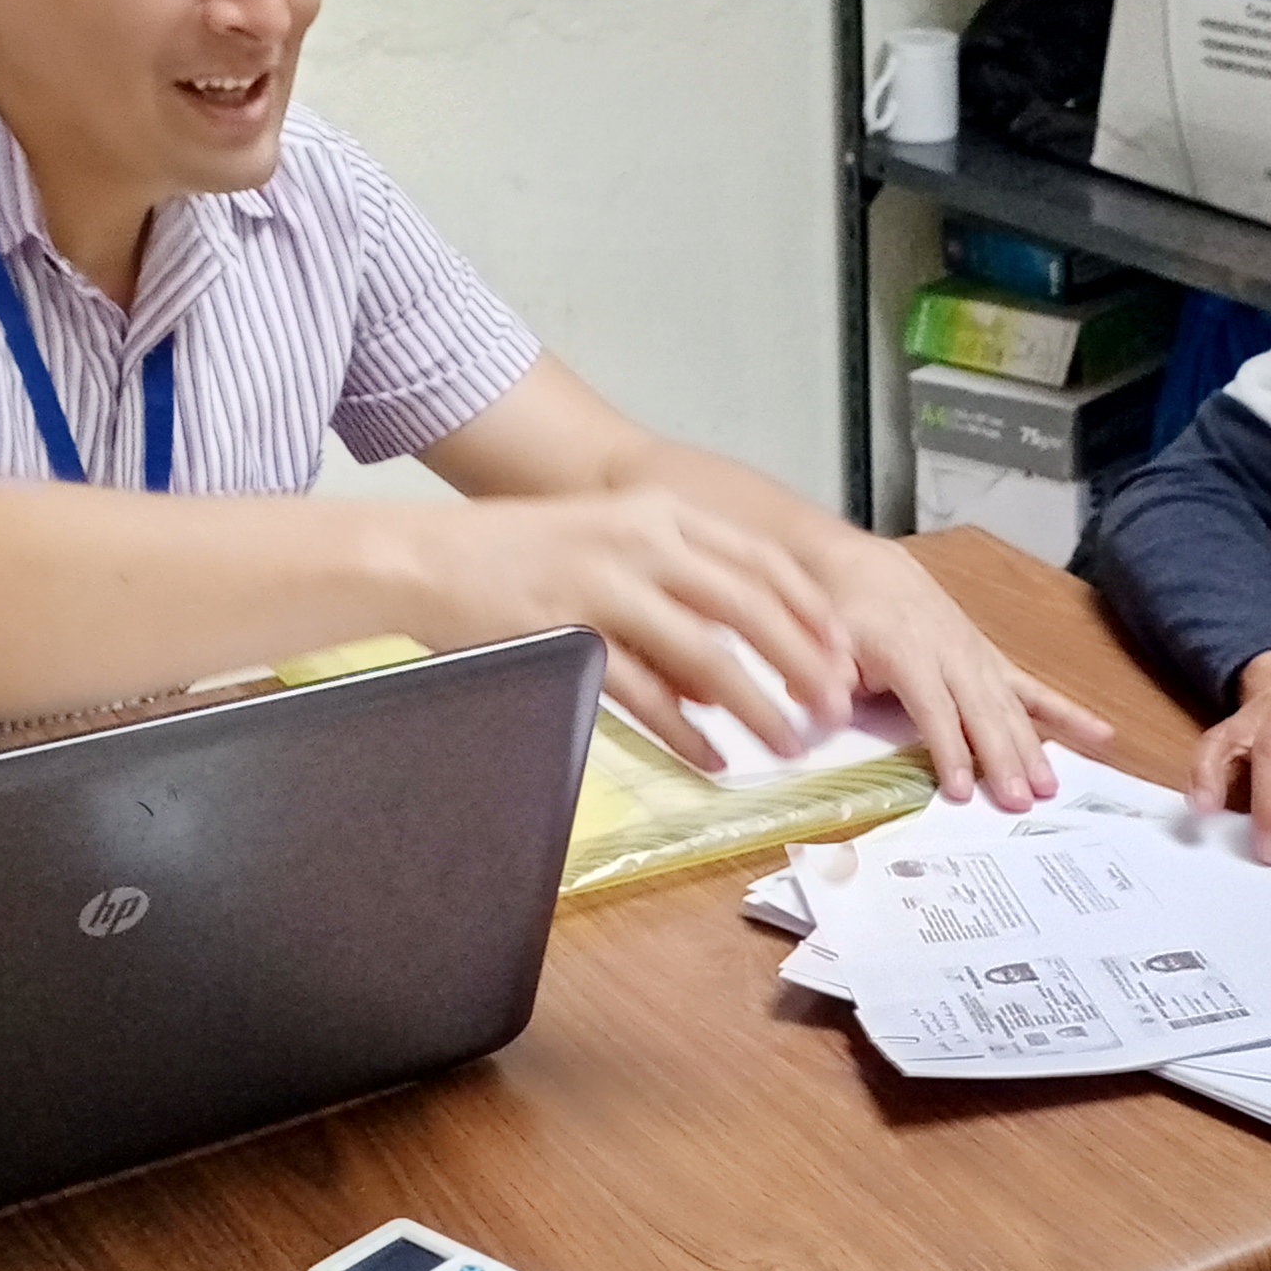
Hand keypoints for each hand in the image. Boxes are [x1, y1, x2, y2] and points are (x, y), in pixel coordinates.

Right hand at [390, 490, 854, 758]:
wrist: (426, 557)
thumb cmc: (520, 557)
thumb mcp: (609, 546)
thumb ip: (673, 592)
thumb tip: (726, 681)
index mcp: (661, 512)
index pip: (762, 561)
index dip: (811, 611)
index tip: (844, 654)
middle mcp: (643, 541)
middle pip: (751, 608)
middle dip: (803, 663)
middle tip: (835, 708)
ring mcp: (607, 585)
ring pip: (709, 657)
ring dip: (757, 707)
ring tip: (787, 744)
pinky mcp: (571, 633)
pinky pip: (646, 694)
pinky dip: (686, 731)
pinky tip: (713, 758)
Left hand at [816, 537, 1113, 808]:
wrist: (865, 568)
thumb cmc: (841, 614)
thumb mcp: (823, 641)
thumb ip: (828, 677)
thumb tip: (832, 710)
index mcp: (909, 651)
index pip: (933, 708)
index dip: (948, 749)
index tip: (960, 790)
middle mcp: (953, 654)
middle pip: (982, 712)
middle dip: (1002, 758)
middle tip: (1019, 801)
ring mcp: (978, 657)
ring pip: (1011, 706)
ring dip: (1033, 747)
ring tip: (1050, 787)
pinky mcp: (992, 661)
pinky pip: (1034, 688)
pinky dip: (1067, 712)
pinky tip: (1101, 733)